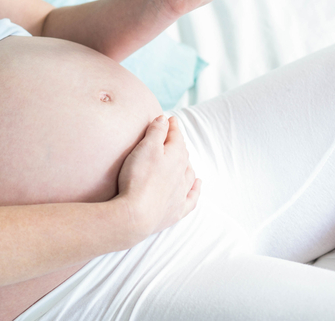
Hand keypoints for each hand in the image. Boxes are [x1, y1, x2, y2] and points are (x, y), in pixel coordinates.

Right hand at [116, 115, 200, 239]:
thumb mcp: (146, 147)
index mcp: (176, 156)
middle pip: (183, 154)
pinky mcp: (176, 210)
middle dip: (178, 143)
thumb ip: (156, 131)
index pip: (176, 137)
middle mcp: (182, 174)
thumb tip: (165, 120)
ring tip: (183, 157)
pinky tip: (197, 184)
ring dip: (186, 163)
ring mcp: (180, 193)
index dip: (172, 126)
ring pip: (189, 174)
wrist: (136, 215)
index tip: (169, 118)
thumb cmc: (139, 178)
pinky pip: (192, 198)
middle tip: (171, 135)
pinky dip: (196, 189)